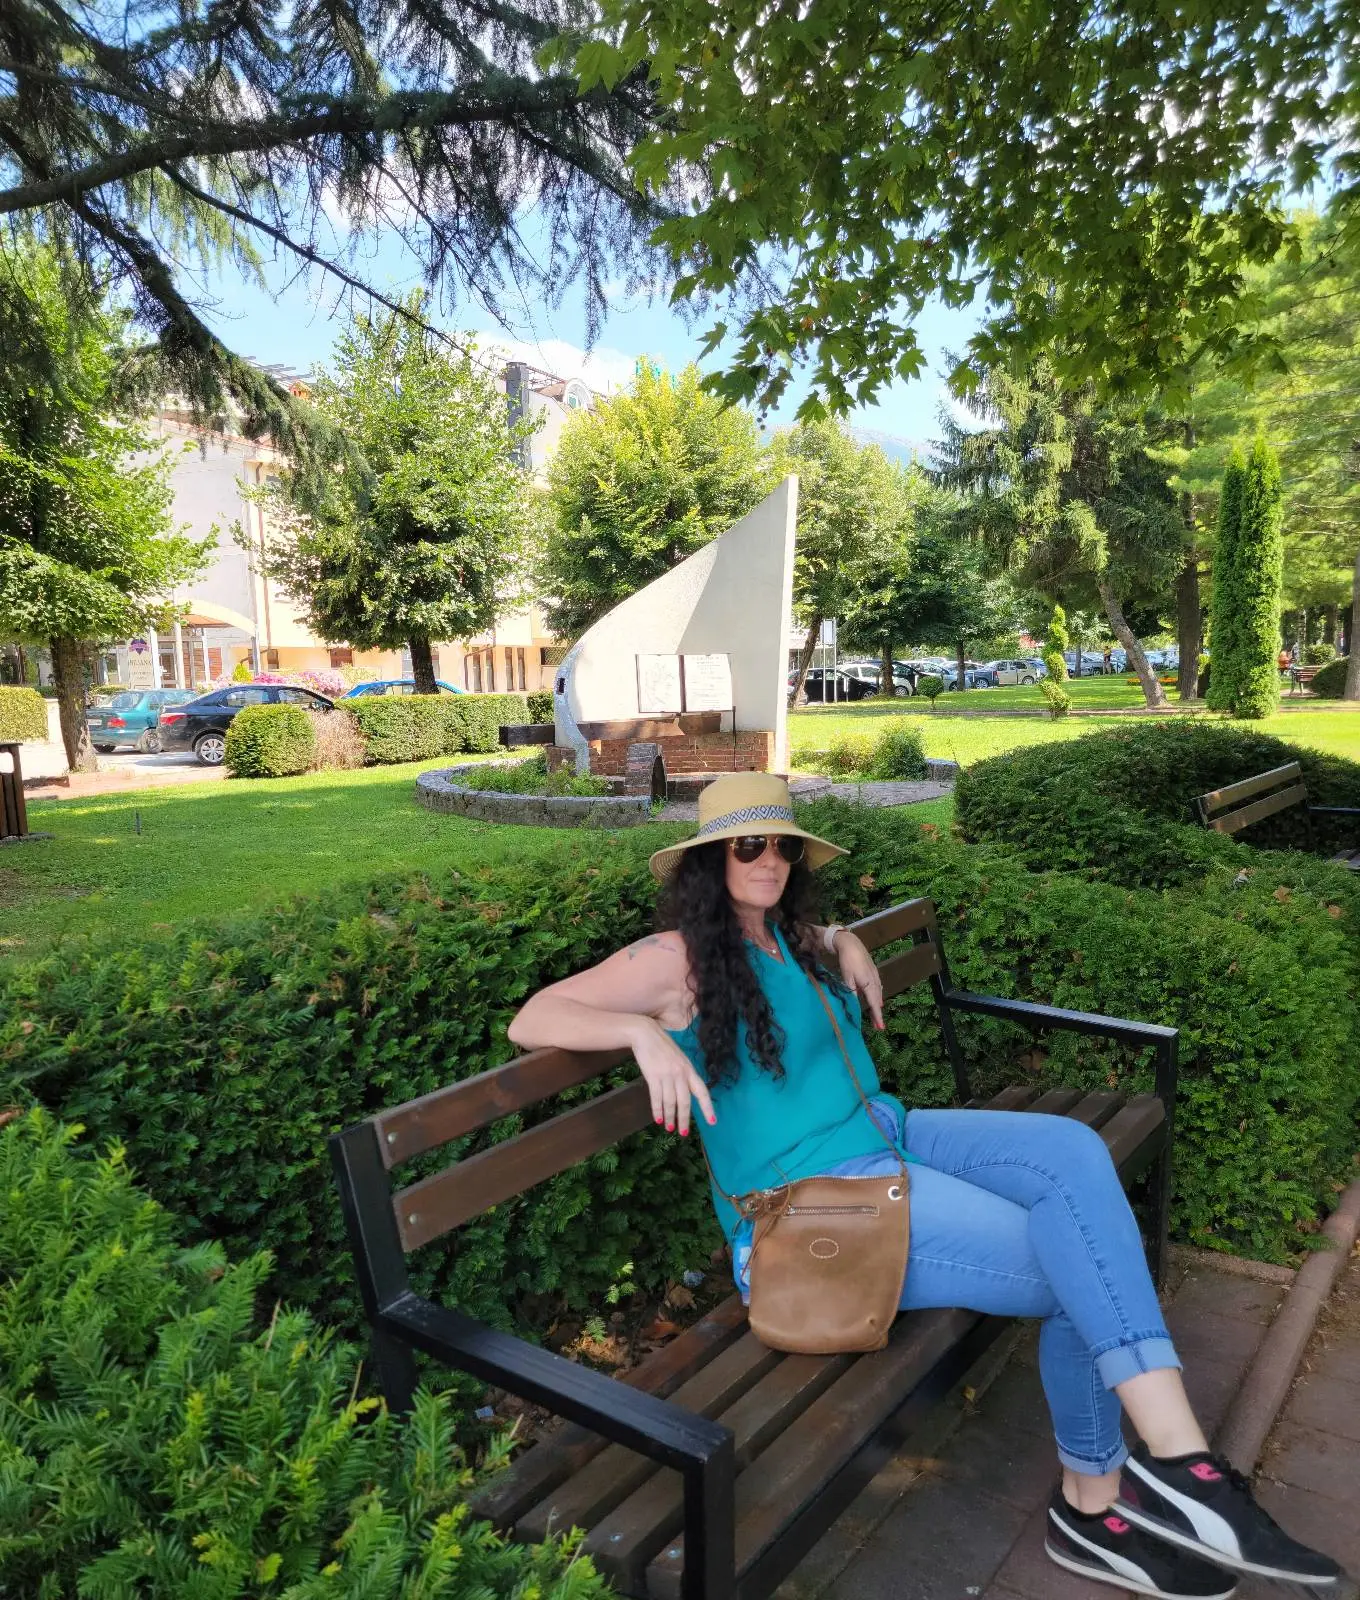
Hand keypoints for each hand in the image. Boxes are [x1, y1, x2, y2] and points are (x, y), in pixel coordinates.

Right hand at [631, 1019, 716, 1136]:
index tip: (712, 1122)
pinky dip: (658, 1110)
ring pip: (671, 1102)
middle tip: (683, 1133)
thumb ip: (682, 1074)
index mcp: (689, 1070)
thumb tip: (684, 1094)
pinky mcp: (653, 1076)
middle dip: (685, 1119)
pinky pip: (657, 1098)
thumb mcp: (678, 1059)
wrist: (646, 1033)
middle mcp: (681, 1074)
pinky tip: (658, 1119)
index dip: (708, 1108)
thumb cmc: (662, 1046)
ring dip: (670, 1117)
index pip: (702, 1091)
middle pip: (685, 1102)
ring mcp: (667, 1075)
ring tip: (670, 1128)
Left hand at [834, 930, 884, 1029]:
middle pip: (878, 1000)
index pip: (874, 1003)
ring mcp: (875, 976)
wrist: (851, 943)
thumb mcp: (847, 977)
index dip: (877, 1016)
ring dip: (878, 1005)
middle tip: (879, 1026)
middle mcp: (874, 981)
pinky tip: (877, 997)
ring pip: (878, 994)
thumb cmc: (847, 960)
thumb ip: (852, 991)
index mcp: (868, 984)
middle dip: (878, 1014)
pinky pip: (878, 987)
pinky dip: (877, 995)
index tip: (881, 1027)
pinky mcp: (873, 971)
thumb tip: (855, 1005)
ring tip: (877, 1016)